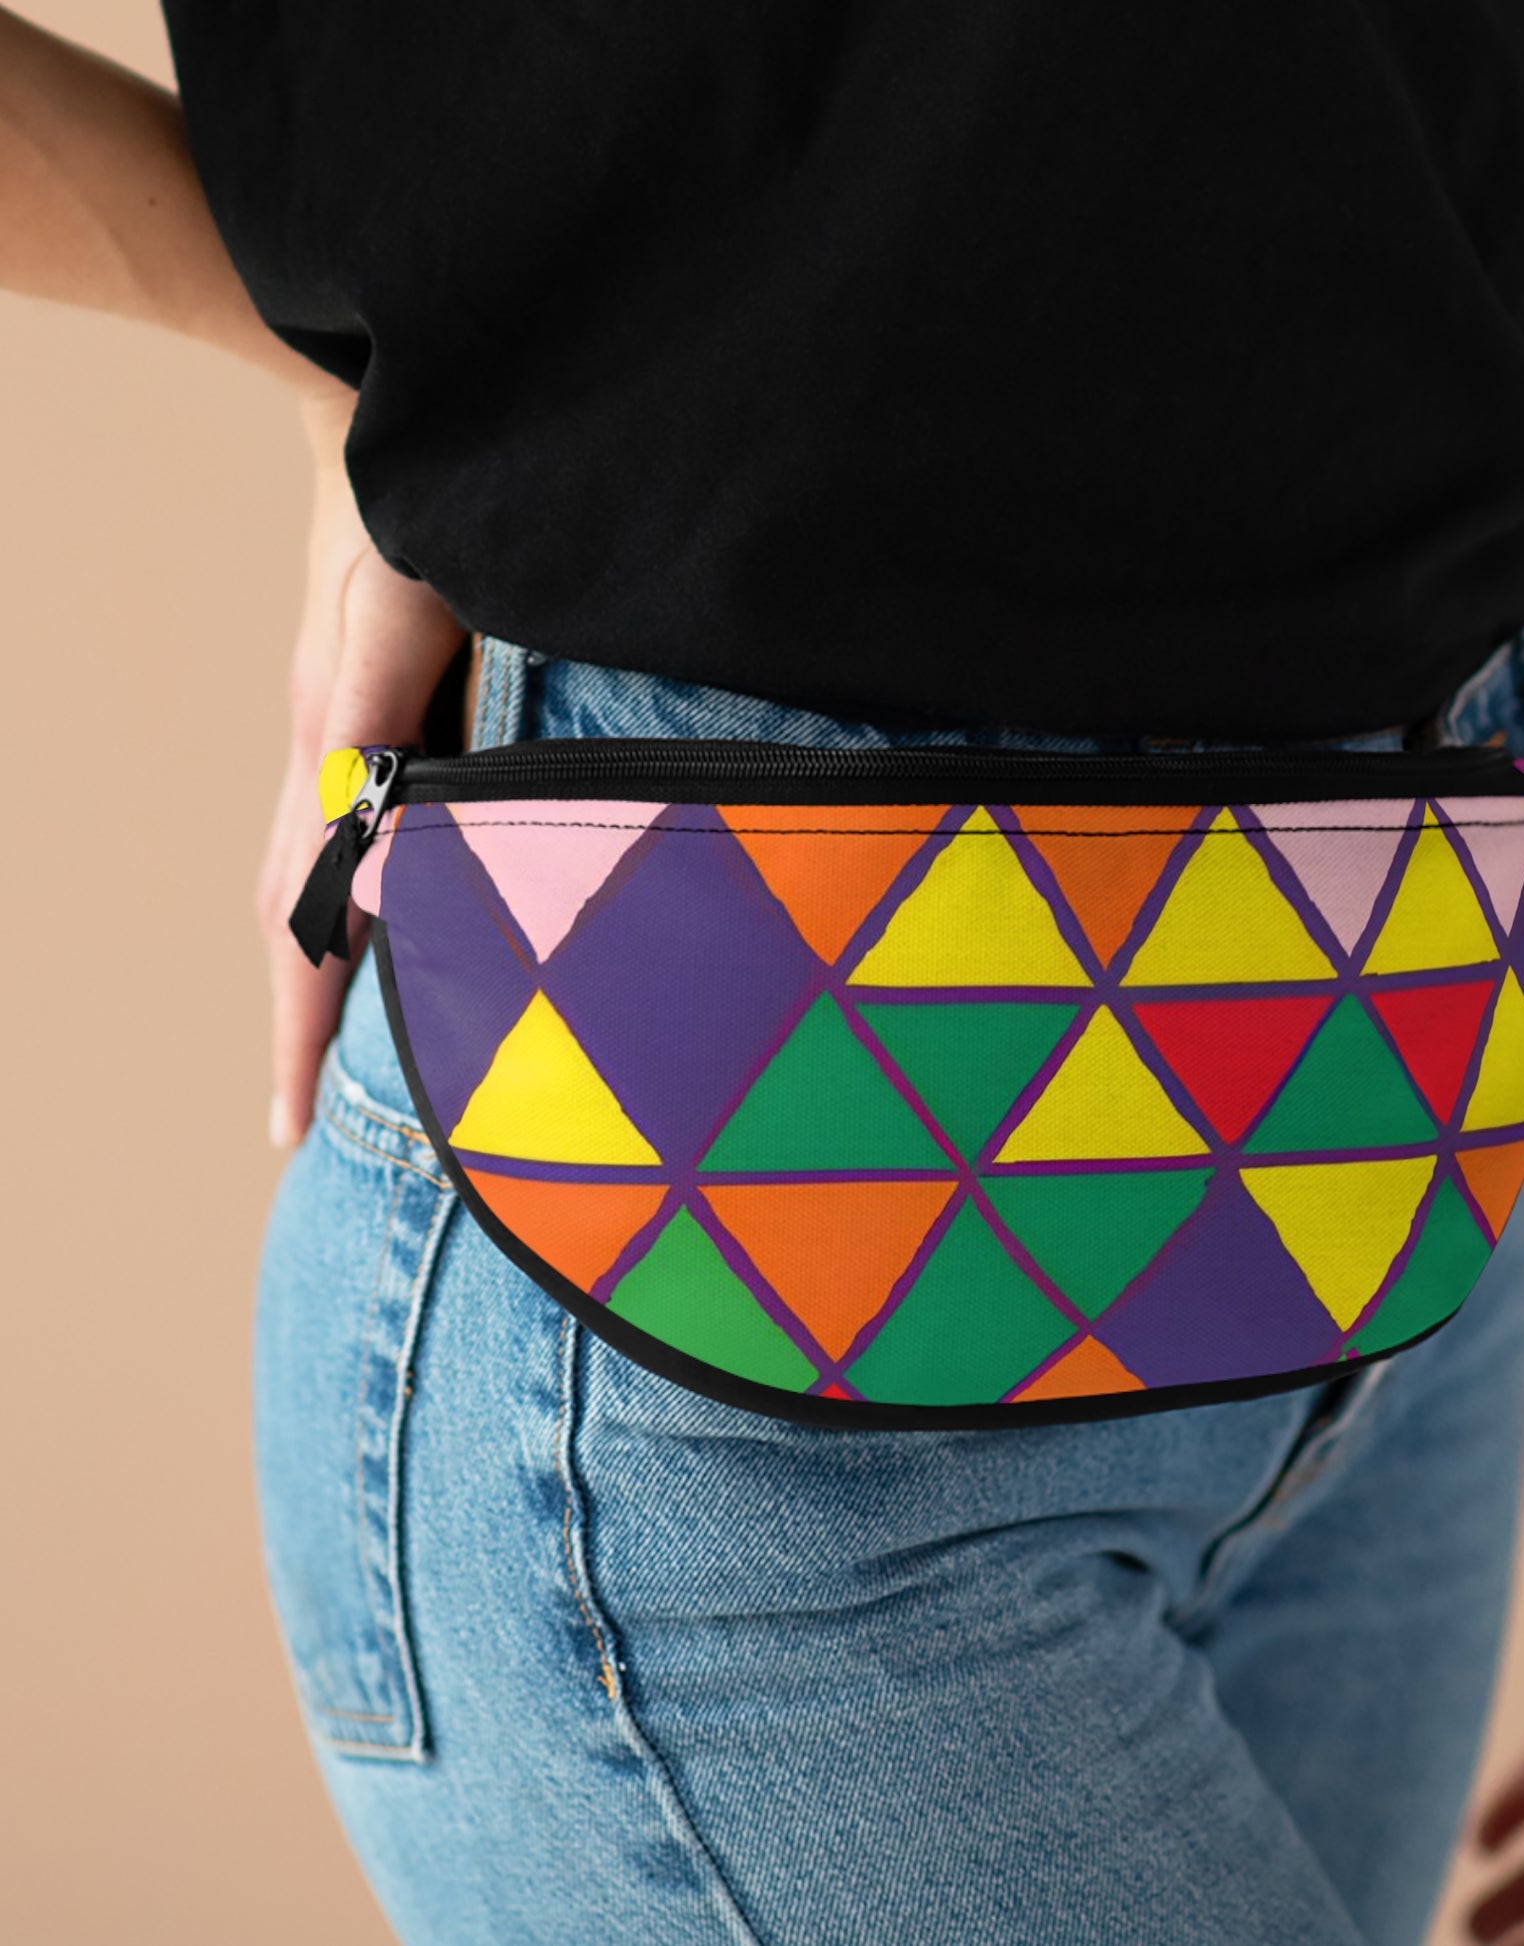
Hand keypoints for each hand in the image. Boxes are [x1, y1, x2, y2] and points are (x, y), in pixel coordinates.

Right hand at [258, 387, 467, 1147]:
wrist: (376, 407)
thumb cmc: (402, 502)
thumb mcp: (398, 610)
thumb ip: (379, 723)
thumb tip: (362, 855)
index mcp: (331, 753)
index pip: (300, 921)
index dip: (300, 1028)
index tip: (289, 1129)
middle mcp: (327, 756)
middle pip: (293, 919)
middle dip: (300, 1025)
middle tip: (302, 1127)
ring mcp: (343, 734)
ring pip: (314, 880)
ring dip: (322, 971)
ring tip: (338, 1057)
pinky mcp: (374, 709)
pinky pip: (350, 832)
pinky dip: (355, 899)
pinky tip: (390, 923)